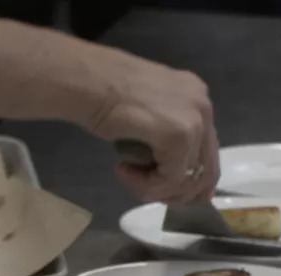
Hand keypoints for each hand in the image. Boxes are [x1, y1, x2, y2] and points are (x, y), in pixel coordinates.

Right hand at [0, 17, 219, 202]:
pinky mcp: (178, 130)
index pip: (208, 155)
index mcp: (193, 96)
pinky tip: (121, 167)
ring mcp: (192, 114)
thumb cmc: (92, 97)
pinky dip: (146, 184)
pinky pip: (173, 178)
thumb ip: (156, 136)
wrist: (71, 79)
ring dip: (154, 188)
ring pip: (189, 180)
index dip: (184, 184)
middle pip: (206, 173)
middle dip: (171, 192)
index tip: (153, 189)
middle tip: (137, 187)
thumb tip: (167, 176)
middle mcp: (199, 101)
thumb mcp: (133, 115)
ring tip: (125, 173)